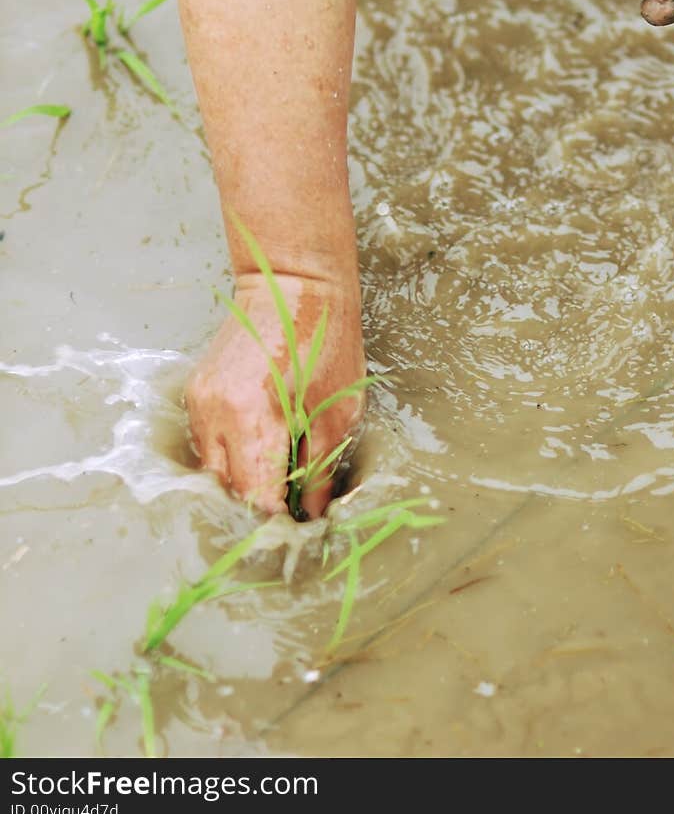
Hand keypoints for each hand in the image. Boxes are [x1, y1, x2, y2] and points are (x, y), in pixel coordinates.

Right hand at [185, 272, 364, 517]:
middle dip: (255, 506)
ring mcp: (200, 402)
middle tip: (288, 515)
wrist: (291, 283)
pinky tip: (255, 454)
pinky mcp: (197, 391)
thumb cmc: (325, 341)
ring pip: (210, 469)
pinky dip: (228, 456)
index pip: (253, 496)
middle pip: (225, 489)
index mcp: (252, 419)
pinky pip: (206, 442)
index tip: (297, 530)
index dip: (275, 519)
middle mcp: (215, 414)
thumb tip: (315, 512)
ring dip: (238, 482)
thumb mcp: (336, 411)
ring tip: (273, 486)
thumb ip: (319, 468)